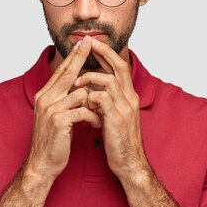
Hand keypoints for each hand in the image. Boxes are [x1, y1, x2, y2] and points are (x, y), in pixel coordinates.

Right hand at [27, 36, 101, 180]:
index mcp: (44, 96)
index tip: (83, 43)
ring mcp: (51, 108)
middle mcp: (45, 99)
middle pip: (67, 73)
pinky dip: (94, 116)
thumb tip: (79, 89)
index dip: (73, 57)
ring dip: (95, 102)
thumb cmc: (52, 142)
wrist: (42, 163)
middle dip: (80, 57)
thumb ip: (63, 100)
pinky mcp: (59, 120)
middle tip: (91, 43)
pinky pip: (83, 109)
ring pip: (80, 92)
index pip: (60, 71)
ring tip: (100, 115)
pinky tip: (96, 124)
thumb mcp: (55, 116)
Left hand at [73, 38, 148, 180]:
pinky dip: (90, 96)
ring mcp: (125, 108)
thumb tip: (90, 90)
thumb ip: (105, 101)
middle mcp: (130, 98)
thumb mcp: (112, 116)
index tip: (94, 44)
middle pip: (119, 66)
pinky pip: (102, 98)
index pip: (120, 67)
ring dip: (90, 78)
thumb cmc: (117, 140)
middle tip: (89, 44)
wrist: (128, 162)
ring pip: (109, 80)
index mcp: (129, 96)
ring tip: (76, 84)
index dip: (108, 54)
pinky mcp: (117, 119)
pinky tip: (83, 103)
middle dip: (104, 53)